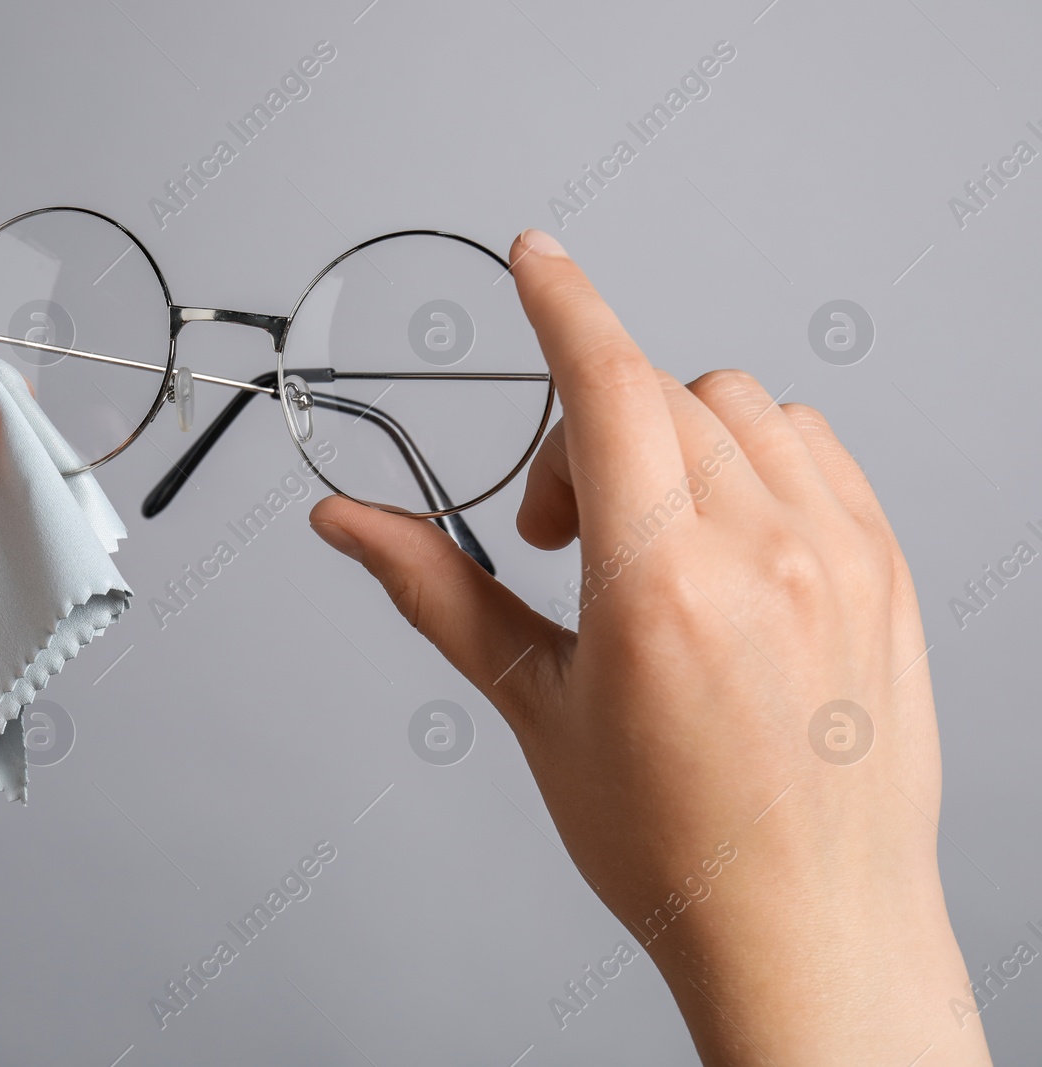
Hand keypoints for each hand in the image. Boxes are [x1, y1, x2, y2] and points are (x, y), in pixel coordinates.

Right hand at [309, 231, 990, 1064]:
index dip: (561, 301)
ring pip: (737, 409)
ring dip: (669, 441)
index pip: (606, 383)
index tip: (535, 258)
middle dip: (584, 437)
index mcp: (660, 585)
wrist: (805, 924)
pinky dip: (749, 461)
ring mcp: (839, 555)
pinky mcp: (886, 569)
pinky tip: (722, 541)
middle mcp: (762, 552)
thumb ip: (436, 589)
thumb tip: (349, 524)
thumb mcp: (535, 705)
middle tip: (564, 537)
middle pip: (655, 397)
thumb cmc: (669, 840)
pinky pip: (812, 448)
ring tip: (650, 541)